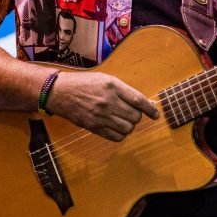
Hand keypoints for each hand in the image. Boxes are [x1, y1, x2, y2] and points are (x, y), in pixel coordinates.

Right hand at [44, 71, 158, 141]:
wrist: (61, 93)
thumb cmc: (84, 83)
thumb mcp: (105, 79)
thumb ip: (123, 90)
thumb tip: (143, 103)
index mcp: (112, 86)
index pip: (138, 100)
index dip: (150, 109)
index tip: (155, 115)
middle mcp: (108, 101)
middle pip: (135, 116)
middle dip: (136, 116)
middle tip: (131, 113)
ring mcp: (101, 116)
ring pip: (127, 128)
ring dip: (129, 126)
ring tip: (123, 120)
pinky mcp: (94, 127)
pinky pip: (116, 137)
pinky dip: (120, 134)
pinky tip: (117, 128)